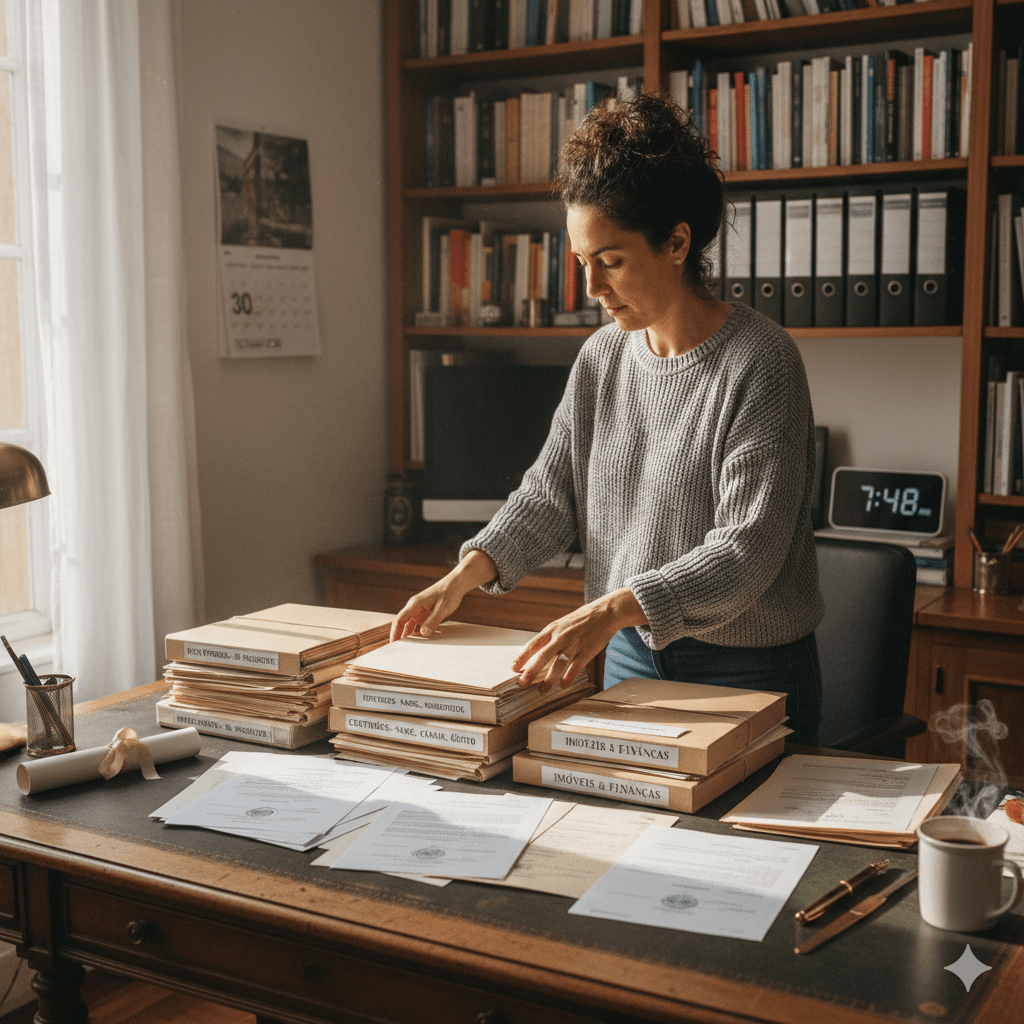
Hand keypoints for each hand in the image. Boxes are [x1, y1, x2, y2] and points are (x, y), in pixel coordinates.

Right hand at [389, 549, 497, 641]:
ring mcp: (420, 610)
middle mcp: (415, 607)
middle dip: (401, 637)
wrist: (457, 583)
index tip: (393, 644)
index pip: (399, 620)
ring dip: (411, 636)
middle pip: (404, 624)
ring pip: (412, 625)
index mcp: (415, 604)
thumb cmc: (449, 592)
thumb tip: (423, 634)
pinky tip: (424, 642)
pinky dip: (420, 633)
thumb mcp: (442, 608)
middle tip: (400, 652)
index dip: (395, 633)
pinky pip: (420, 624)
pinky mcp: (427, 612)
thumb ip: (433, 621)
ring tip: (411, 650)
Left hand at [511, 588, 646, 692]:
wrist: (603, 613)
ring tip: (542, 691)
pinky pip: (575, 667)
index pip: (532, 645)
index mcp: (552, 629)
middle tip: (522, 684)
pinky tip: (562, 686)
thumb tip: (534, 653)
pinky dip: (568, 678)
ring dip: (549, 680)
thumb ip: (549, 638)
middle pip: (542, 657)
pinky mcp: (587, 651)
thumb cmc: (579, 620)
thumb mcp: (560, 624)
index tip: (513, 668)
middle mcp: (561, 637)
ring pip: (558, 665)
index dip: (521, 657)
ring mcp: (574, 645)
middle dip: (531, 672)